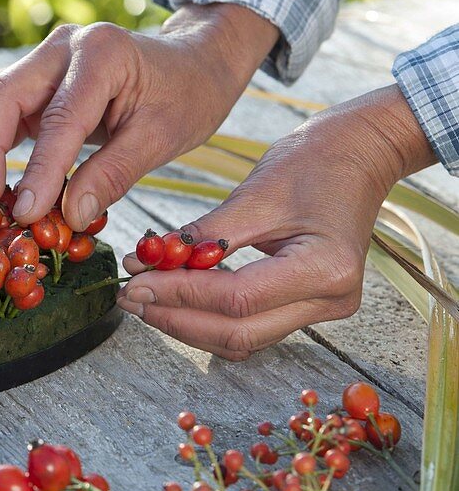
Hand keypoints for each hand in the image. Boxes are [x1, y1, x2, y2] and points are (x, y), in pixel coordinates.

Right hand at [0, 4, 277, 229]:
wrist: (191, 63)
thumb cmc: (185, 95)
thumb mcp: (163, 137)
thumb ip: (114, 175)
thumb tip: (71, 217)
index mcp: (102, 53)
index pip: (59, 118)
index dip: (39, 170)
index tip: (27, 214)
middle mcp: (61, 47)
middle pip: (0, 95)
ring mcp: (41, 59)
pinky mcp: (31, 79)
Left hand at [117, 85, 438, 359]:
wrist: (360, 153)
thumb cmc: (315, 162)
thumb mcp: (254, 193)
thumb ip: (202, 235)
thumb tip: (146, 262)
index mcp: (325, 269)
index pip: (236, 299)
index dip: (179, 295)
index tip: (135, 283)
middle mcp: (331, 300)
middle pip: (237, 332)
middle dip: (176, 318)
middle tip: (130, 297)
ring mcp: (323, 308)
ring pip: (241, 337)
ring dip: (188, 322)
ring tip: (144, 298)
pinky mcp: (308, 305)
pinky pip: (251, 325)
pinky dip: (209, 316)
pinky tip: (174, 297)